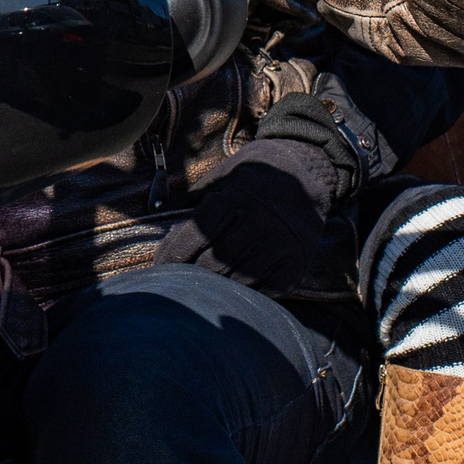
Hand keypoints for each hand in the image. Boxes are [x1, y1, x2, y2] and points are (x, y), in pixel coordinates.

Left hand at [155, 137, 345, 294]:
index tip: (163, 265)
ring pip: (240, 279)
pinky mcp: (299, 261)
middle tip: (184, 278)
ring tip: (209, 284)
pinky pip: (268, 289)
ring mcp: (282, 243)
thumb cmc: (253, 177)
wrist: (305, 171)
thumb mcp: (221, 177)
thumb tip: (158, 219)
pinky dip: (250, 292)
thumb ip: (192, 200)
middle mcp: (260, 220)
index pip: (196, 235)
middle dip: (194, 273)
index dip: (174, 254)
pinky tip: (239, 285)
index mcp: (236, 196)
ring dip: (221, 285)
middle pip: (215, 262)